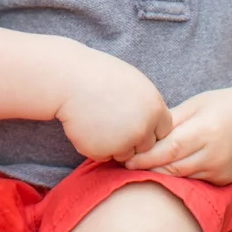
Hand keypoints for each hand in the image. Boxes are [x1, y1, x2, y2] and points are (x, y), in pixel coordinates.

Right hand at [54, 49, 171, 162]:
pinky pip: (104, 156)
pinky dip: (96, 147)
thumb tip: (156, 124)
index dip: (148, 126)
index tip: (131, 115)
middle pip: (146, 147)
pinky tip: (87, 127)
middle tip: (112, 119)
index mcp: (155, 109)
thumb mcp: (134, 83)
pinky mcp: (102, 152)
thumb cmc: (99, 75)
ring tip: (98, 121)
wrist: (67, 79)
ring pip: (126, 154)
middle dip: (133, 139)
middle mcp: (143, 128)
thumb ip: (149, 107)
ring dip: (114, 144)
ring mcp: (123, 142)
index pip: (163, 132)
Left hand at [124, 86, 231, 184]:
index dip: (146, 156)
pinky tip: (164, 169)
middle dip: (148, 168)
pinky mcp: (225, 180)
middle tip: (126, 163)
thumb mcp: (195, 104)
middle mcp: (215, 155)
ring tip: (139, 167)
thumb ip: (171, 120)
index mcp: (206, 131)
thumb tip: (143, 130)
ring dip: (161, 174)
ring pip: (183, 178)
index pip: (170, 149)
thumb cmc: (221, 106)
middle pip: (174, 168)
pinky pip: (195, 181)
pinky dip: (179, 177)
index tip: (126, 156)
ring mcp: (222, 170)